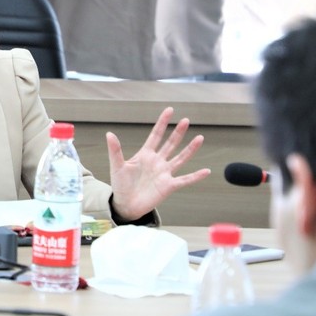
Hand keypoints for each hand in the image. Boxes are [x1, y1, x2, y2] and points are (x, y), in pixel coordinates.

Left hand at [106, 106, 209, 220]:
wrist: (125, 205)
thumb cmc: (120, 185)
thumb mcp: (117, 166)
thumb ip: (115, 150)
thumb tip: (109, 134)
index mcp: (145, 154)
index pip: (156, 135)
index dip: (162, 123)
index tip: (170, 110)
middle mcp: (157, 161)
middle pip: (170, 144)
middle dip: (178, 132)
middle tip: (186, 120)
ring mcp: (164, 173)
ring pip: (180, 158)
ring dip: (190, 149)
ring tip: (200, 138)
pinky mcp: (169, 186)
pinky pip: (185, 180)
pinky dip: (196, 176)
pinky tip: (206, 171)